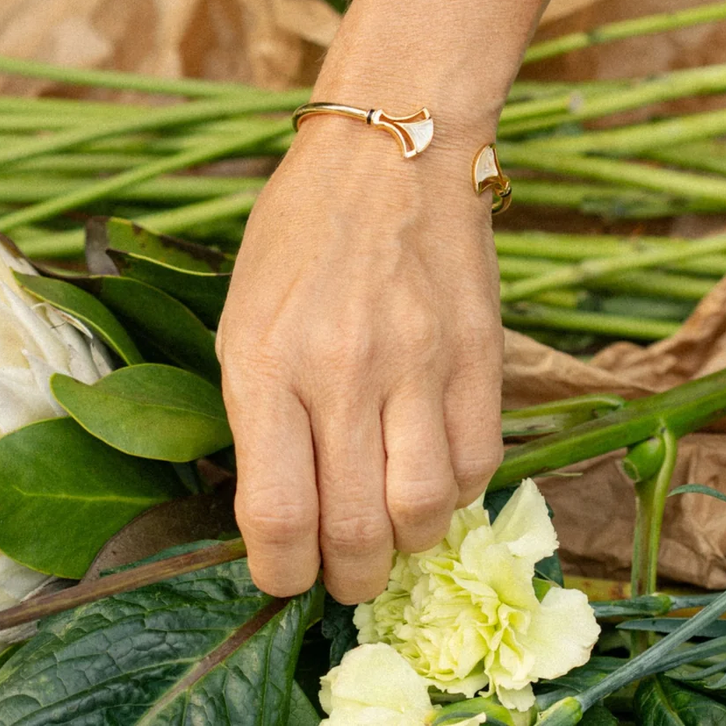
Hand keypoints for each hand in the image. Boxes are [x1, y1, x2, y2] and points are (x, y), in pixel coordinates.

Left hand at [217, 115, 503, 601]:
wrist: (393, 148)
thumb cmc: (301, 230)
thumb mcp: (244, 314)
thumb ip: (258, 413)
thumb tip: (280, 512)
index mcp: (266, 361)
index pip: (277, 517)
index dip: (281, 574)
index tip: (285, 574)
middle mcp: (343, 371)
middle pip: (356, 533)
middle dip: (347, 577)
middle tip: (345, 570)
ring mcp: (420, 362)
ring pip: (428, 513)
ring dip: (408, 542)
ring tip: (394, 528)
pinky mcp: (480, 353)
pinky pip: (480, 463)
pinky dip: (459, 490)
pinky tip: (435, 470)